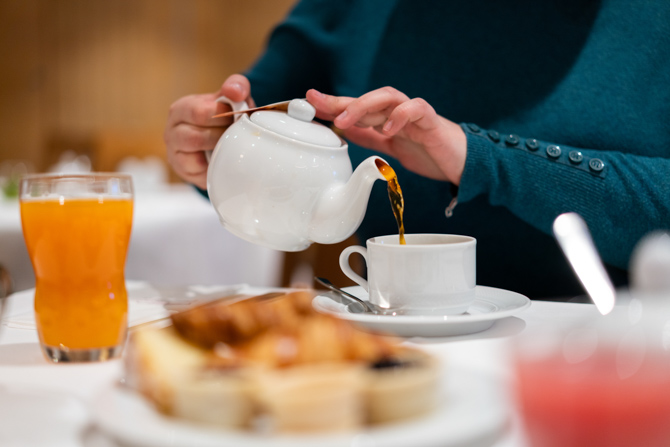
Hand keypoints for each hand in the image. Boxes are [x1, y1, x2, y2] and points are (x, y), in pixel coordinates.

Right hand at [164, 74, 254, 189]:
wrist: (218, 140)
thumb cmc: (223, 118)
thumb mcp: (232, 98)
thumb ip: (236, 86)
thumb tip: (234, 92)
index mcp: (181, 109)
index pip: (200, 113)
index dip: (224, 117)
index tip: (238, 118)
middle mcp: (172, 131)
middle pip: (196, 138)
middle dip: (222, 137)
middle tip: (236, 134)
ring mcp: (174, 153)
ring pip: (195, 159)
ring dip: (217, 152)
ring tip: (230, 145)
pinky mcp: (183, 171)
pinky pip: (198, 173)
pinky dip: (212, 168)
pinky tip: (221, 160)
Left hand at [306, 87, 466, 184]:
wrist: (462, 164)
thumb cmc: (429, 153)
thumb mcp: (391, 148)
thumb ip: (369, 137)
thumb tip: (342, 131)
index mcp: (387, 120)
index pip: (357, 107)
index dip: (333, 102)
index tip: (308, 100)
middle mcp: (399, 113)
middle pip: (369, 97)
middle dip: (343, 101)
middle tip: (321, 107)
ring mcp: (415, 115)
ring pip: (389, 97)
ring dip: (364, 106)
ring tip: (346, 119)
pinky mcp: (432, 122)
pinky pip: (416, 109)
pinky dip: (400, 116)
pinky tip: (387, 128)